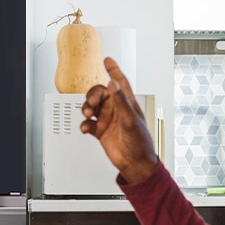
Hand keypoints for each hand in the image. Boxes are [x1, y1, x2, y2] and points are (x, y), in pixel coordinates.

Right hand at [80, 57, 158, 183]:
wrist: (135, 164)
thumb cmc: (140, 143)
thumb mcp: (130, 120)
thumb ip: (120, 102)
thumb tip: (112, 84)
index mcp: (127, 103)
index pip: (119, 82)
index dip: (114, 70)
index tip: (107, 60)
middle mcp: (116, 109)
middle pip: (100, 93)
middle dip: (93, 95)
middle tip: (91, 103)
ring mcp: (108, 120)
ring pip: (92, 106)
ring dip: (86, 108)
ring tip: (87, 115)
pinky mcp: (100, 131)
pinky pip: (88, 123)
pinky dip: (84, 124)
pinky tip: (86, 128)